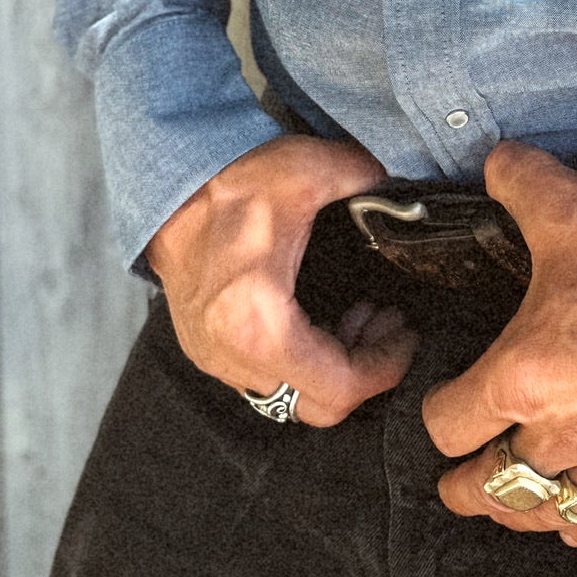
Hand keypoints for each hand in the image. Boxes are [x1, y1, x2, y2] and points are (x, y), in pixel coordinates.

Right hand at [144, 134, 417, 425]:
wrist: (165, 188)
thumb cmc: (231, 182)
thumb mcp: (310, 169)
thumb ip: (368, 180)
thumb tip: (411, 194)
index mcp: (259, 324)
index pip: (340, 388)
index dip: (386, 367)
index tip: (407, 333)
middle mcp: (232, 356)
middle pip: (318, 407)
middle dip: (364, 368)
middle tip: (386, 322)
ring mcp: (216, 360)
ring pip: (292, 398)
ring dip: (334, 366)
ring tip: (360, 315)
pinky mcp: (208, 352)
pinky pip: (267, 381)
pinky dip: (304, 362)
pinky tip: (321, 318)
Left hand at [421, 141, 576, 547]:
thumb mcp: (567, 205)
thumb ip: (518, 178)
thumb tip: (495, 159)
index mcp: (519, 378)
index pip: (447, 425)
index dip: (437, 414)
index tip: (443, 404)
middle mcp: (558, 434)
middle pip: (487, 487)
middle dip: (466, 485)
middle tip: (457, 481)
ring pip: (546, 512)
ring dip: (520, 511)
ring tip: (508, 504)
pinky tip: (575, 523)